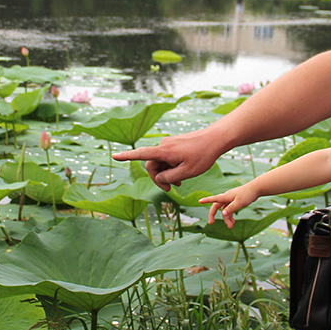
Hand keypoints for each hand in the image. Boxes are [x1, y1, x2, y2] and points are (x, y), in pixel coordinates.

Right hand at [112, 128, 226, 190]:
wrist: (215, 139)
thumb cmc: (203, 155)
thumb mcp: (187, 172)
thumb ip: (169, 177)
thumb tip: (158, 178)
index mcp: (164, 151)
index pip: (141, 154)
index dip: (127, 156)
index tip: (114, 156)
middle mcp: (163, 145)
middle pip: (152, 165)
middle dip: (158, 178)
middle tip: (171, 190)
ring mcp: (168, 144)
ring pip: (160, 163)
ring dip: (166, 174)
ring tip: (179, 184)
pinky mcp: (174, 145)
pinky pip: (167, 158)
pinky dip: (171, 167)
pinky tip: (181, 175)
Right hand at [199, 186, 256, 227]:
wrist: (256, 189)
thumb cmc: (247, 195)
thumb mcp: (239, 203)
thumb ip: (231, 209)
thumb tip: (223, 214)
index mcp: (226, 196)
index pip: (214, 199)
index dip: (206, 200)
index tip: (199, 201)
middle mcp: (226, 198)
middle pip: (217, 206)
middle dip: (214, 215)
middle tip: (211, 223)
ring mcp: (230, 200)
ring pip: (225, 210)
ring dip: (227, 218)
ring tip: (231, 227)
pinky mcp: (235, 202)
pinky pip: (230, 210)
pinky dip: (231, 216)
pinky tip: (233, 222)